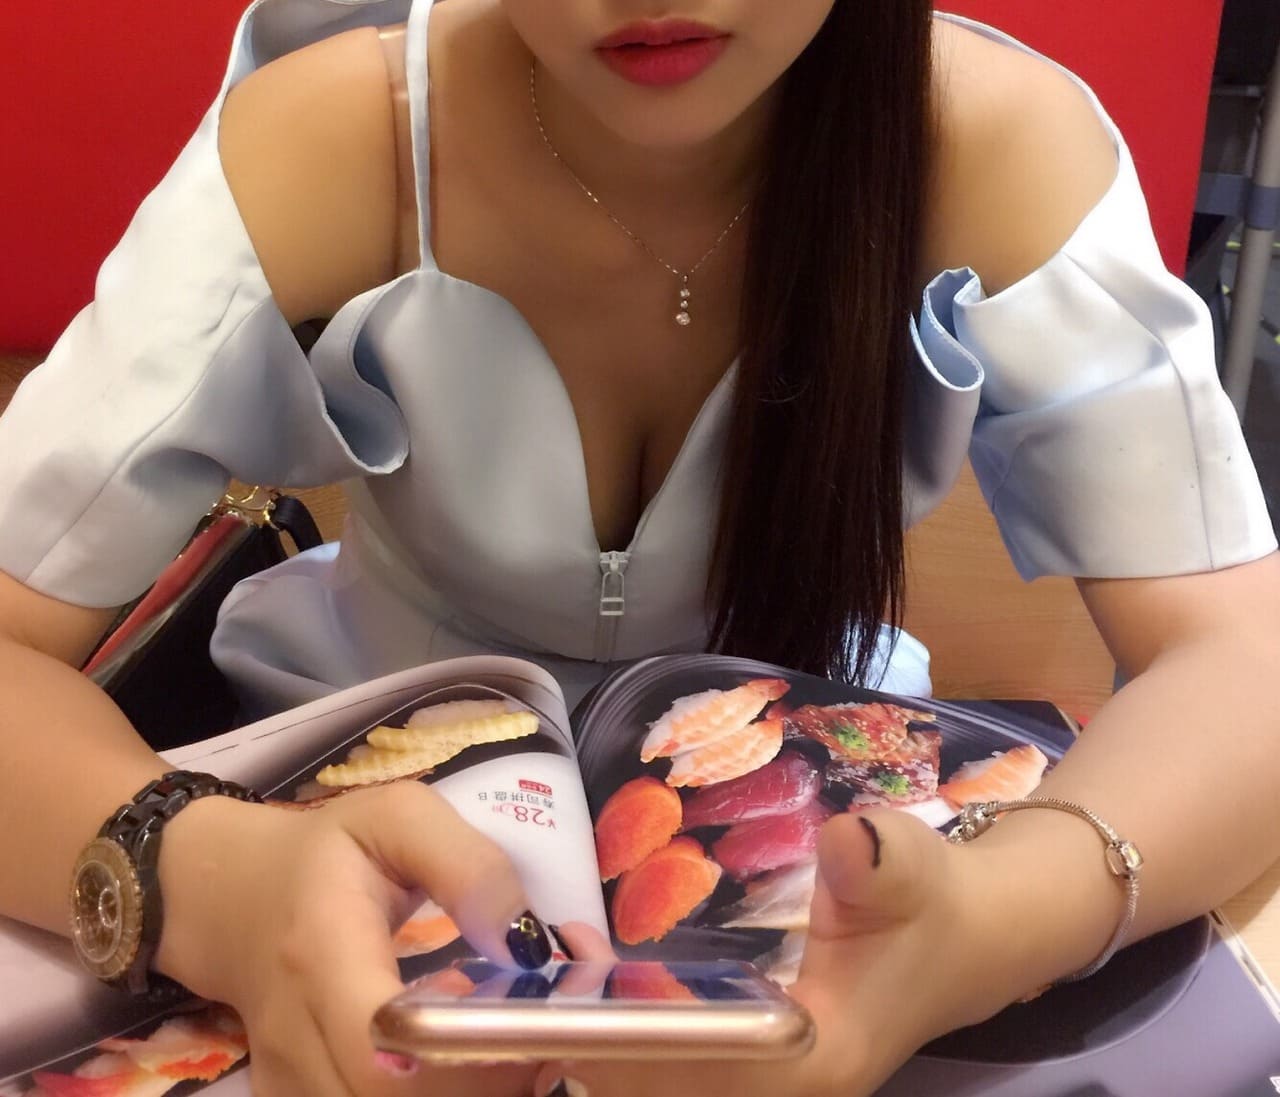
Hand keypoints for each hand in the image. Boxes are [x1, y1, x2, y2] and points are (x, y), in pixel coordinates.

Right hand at [153, 780, 547, 1096]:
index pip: (382, 1047)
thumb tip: (527, 943)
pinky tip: (465, 1065)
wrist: (233, 895)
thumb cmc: (326, 851)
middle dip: (482, 1084)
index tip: (520, 1021)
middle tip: (539, 1036)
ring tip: (508, 1047)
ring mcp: (289, 1082)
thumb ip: (468, 867)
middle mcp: (296, 1037)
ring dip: (463, 1093)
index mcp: (321, 956)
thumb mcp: (399, 818)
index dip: (459, 1056)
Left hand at [534, 809, 1001, 1096]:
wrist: (961, 934)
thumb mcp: (912, 871)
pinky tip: (585, 987)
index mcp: (811, 1066)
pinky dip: (628, 1032)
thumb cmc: (931, 905)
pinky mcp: (750, 1064)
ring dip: (602, 1043)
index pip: (702, 1073)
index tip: (568, 1003)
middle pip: (666, 1087)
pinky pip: (676, 1064)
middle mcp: (778, 1089)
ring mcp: (761, 1083)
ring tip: (533, 987)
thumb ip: (883, 862)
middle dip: (595, 1046)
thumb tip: (848, 842)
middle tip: (522, 988)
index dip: (632, 1045)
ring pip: (666, 1082)